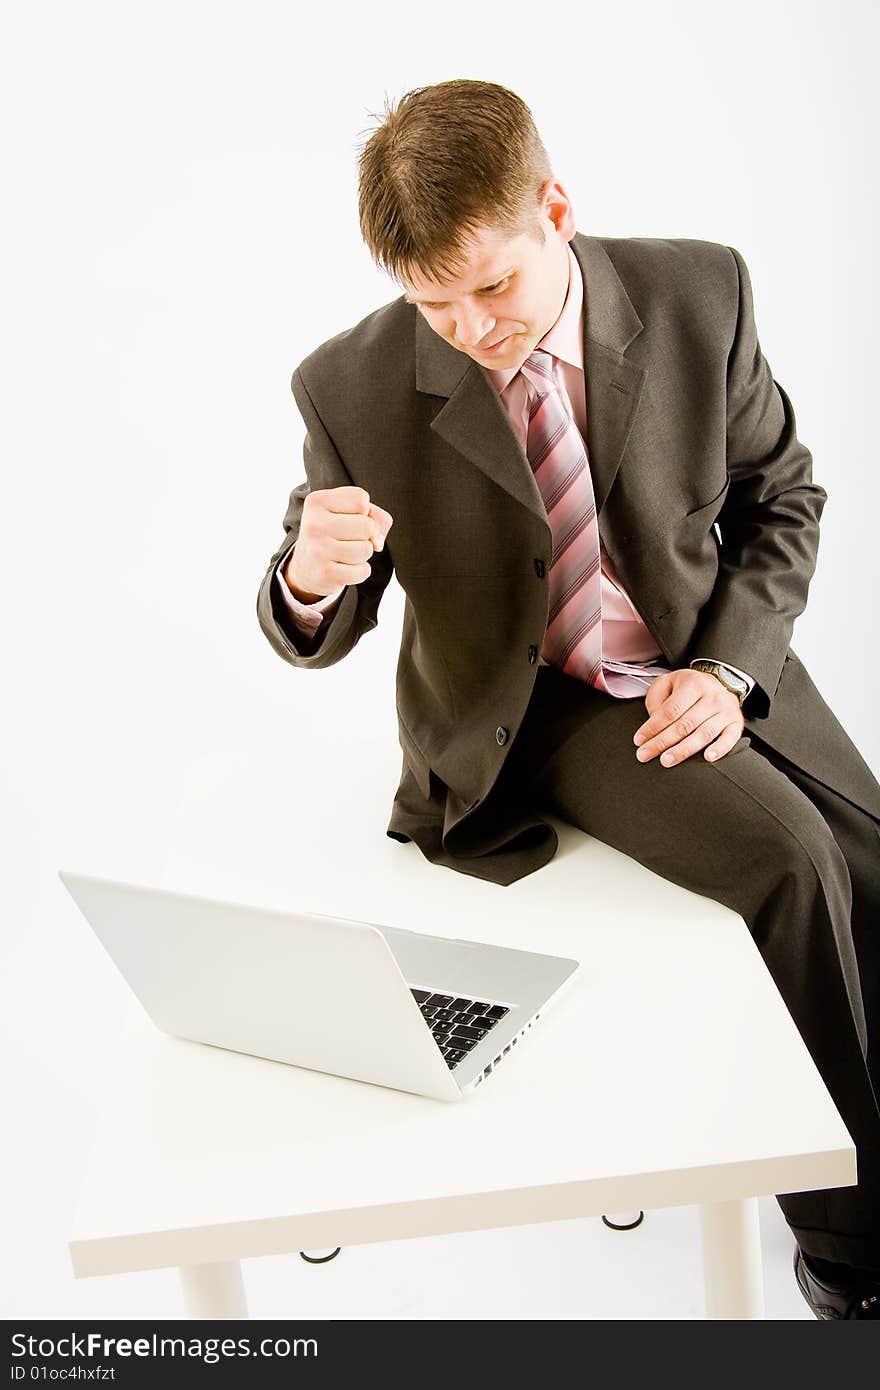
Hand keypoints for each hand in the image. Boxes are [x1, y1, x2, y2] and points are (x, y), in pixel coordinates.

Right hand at [285, 486, 392, 600]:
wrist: (305, 568)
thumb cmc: (332, 534)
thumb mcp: (349, 513)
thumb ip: (375, 516)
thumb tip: (376, 542)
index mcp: (317, 501)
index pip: (361, 499)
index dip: (363, 511)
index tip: (346, 518)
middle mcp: (314, 524)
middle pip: (368, 525)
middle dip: (365, 535)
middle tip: (345, 540)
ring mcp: (318, 550)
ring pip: (367, 549)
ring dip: (362, 554)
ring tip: (344, 554)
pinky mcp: (326, 573)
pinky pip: (363, 571)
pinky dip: (359, 572)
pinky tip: (343, 568)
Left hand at [633, 668, 744, 767]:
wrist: (722, 680)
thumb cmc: (691, 686)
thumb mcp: (668, 682)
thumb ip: (656, 699)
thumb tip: (653, 723)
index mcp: (693, 684)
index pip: (670, 711)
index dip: (653, 727)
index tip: (639, 740)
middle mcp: (711, 697)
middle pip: (684, 725)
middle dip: (662, 742)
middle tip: (645, 754)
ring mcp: (725, 710)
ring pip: (703, 734)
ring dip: (683, 750)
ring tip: (667, 760)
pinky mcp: (736, 722)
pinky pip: (730, 738)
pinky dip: (720, 748)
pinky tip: (708, 757)